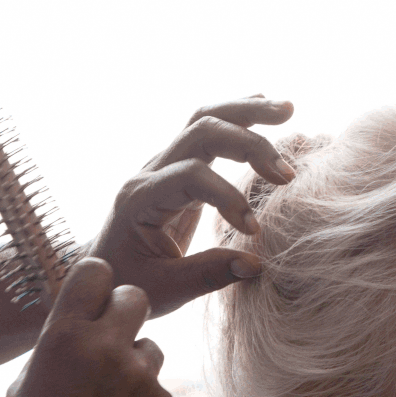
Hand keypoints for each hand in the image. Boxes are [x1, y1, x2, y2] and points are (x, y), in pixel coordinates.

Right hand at [0, 258, 177, 396]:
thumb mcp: (28, 380)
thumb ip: (60, 346)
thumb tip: (82, 328)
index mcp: (64, 334)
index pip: (95, 271)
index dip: (97, 283)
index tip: (96, 298)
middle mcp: (106, 347)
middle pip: (136, 297)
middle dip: (126, 313)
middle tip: (113, 339)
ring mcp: (140, 378)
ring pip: (151, 349)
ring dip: (135, 367)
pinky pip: (160, 392)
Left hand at [85, 96, 297, 316]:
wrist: (106, 269)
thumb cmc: (129, 282)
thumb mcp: (162, 290)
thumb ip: (206, 275)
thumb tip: (255, 264)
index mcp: (140, 200)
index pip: (190, 176)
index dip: (228, 197)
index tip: (253, 232)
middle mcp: (150, 171)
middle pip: (200, 131)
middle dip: (247, 143)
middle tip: (287, 173)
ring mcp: (164, 163)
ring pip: (204, 118)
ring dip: (247, 111)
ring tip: (288, 109)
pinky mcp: (180, 165)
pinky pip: (208, 128)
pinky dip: (239, 115)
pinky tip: (267, 106)